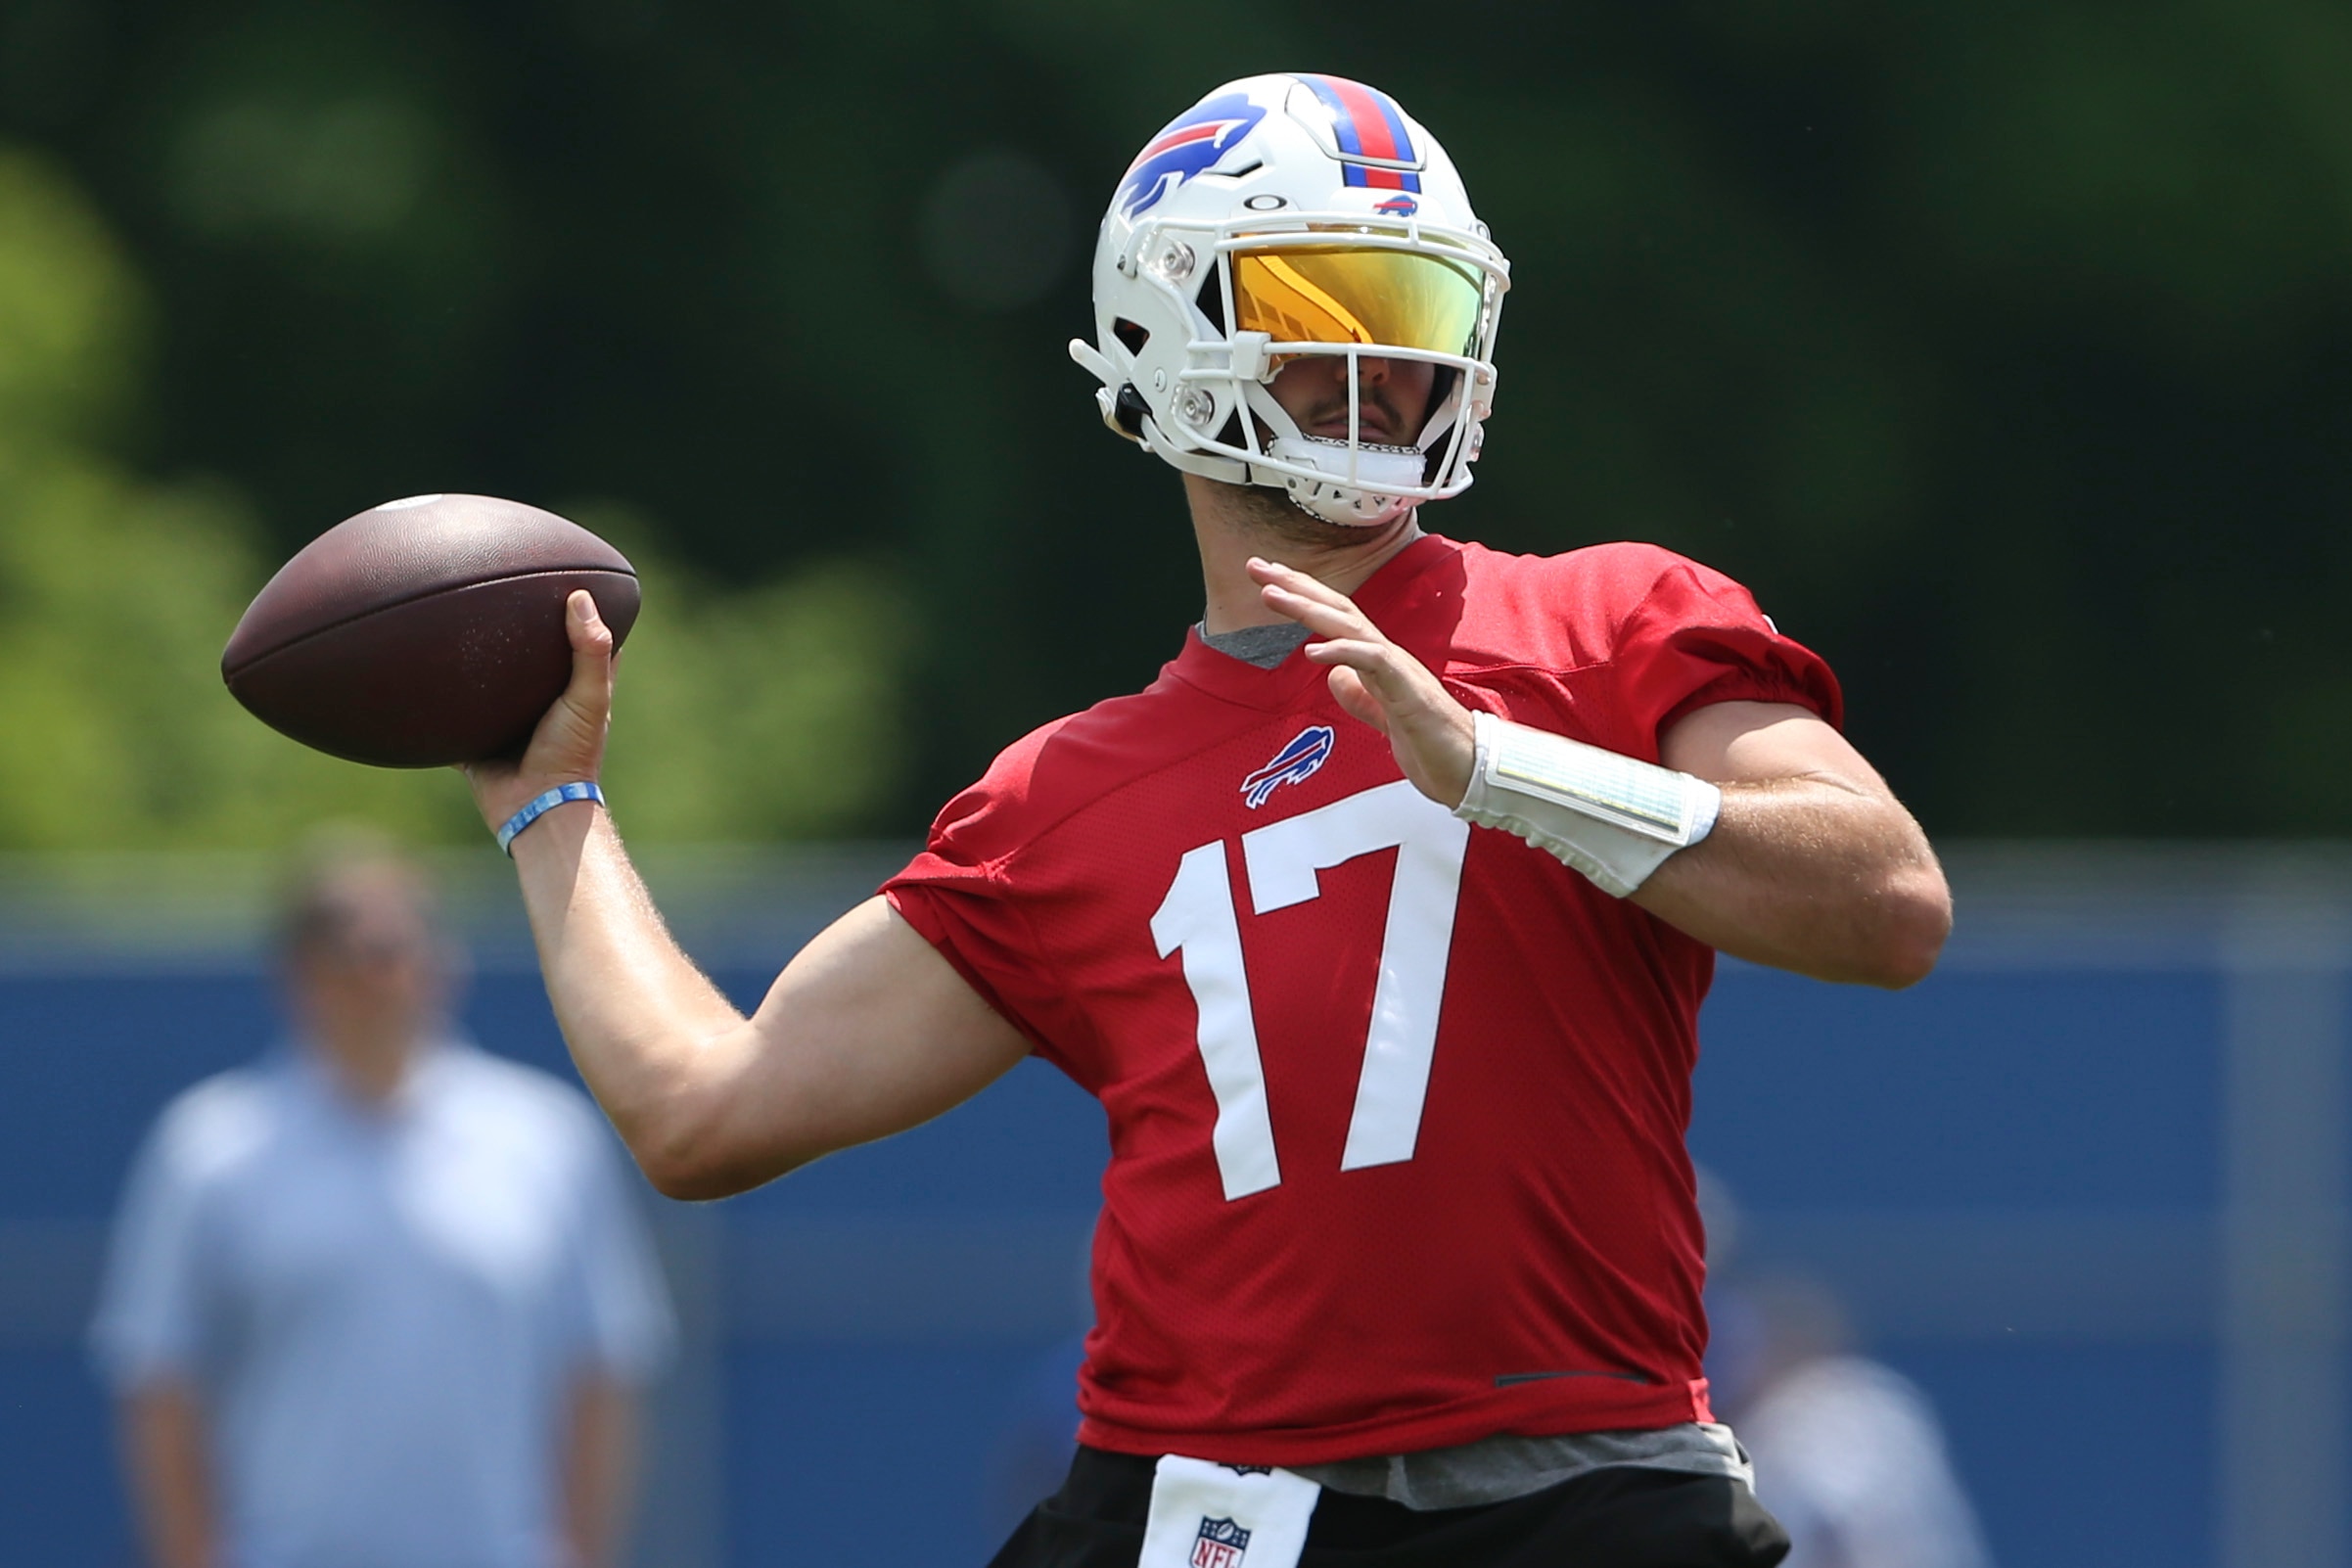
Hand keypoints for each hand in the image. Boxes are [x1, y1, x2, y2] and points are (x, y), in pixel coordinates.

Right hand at [460, 590, 615, 831]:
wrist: (532, 805)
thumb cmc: (569, 754)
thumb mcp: (589, 698)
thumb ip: (589, 651)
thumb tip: (579, 596)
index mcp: (573, 689)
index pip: (581, 642)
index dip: (577, 613)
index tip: (564, 577)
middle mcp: (540, 700)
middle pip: (529, 657)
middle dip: (516, 631)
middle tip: (497, 590)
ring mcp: (506, 720)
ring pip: (487, 683)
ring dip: (474, 662)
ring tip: (453, 620)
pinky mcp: (475, 737)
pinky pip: (452, 711)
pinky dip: (438, 696)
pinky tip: (417, 667)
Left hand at [1248, 557, 1474, 806]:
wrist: (1470, 769)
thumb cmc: (1432, 745)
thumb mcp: (1383, 719)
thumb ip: (1360, 696)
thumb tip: (1333, 677)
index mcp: (1380, 661)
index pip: (1337, 618)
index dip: (1302, 595)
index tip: (1268, 579)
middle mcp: (1388, 656)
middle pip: (1339, 609)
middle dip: (1296, 585)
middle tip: (1257, 565)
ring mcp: (1399, 670)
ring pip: (1351, 627)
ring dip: (1309, 608)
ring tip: (1272, 594)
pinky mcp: (1408, 692)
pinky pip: (1373, 663)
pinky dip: (1342, 653)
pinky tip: (1312, 651)